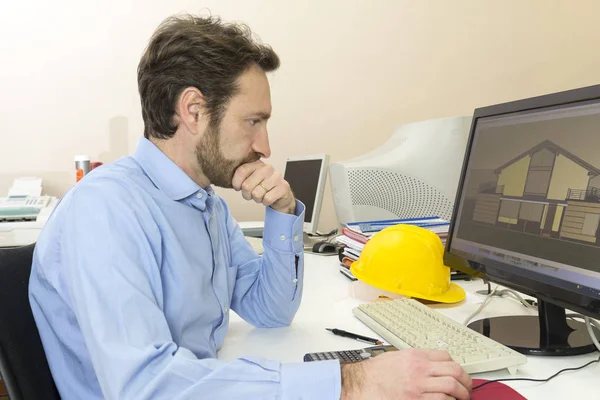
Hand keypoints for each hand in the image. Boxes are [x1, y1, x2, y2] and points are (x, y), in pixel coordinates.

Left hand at [232, 160, 295, 213]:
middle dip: (247, 195)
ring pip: (257, 194)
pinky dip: (265, 202)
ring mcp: (276, 177)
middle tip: (251, 195)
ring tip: (261, 196)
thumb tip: (228, 179)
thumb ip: (241, 177)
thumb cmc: (263, 187)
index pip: (241, 171)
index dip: (236, 183)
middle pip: (247, 185)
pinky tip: (268, 198)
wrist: (281, 195)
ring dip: (257, 199)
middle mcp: (267, 168)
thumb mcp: (250, 180)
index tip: (237, 188)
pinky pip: (267, 199)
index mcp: (257, 164)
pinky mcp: (283, 187)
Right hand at [341, 349, 470, 399]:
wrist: (362, 384)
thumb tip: (431, 363)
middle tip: (467, 387)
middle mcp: (419, 369)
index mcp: (415, 356)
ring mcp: (418, 386)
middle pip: (454, 370)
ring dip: (461, 394)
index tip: (457, 372)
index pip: (445, 356)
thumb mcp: (397, 357)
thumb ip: (415, 359)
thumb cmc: (376, 372)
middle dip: (465, 380)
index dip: (455, 365)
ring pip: (452, 387)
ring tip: (462, 398)